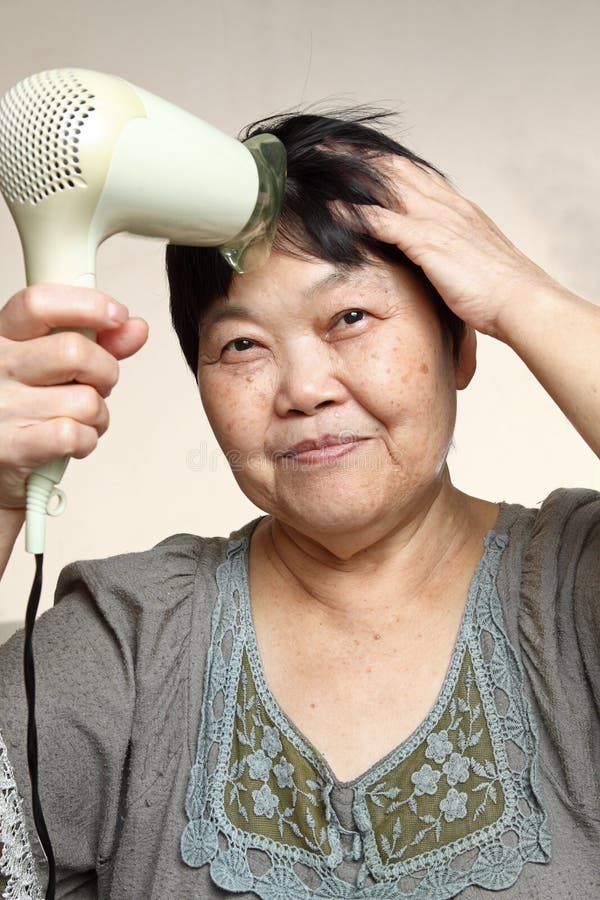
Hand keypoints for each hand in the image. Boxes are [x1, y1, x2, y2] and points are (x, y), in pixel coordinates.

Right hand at [0, 285, 147, 509]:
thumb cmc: (25, 413)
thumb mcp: (53, 369)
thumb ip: (96, 344)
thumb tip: (135, 328)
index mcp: (3, 337)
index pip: (39, 303)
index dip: (86, 304)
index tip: (116, 315)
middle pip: (74, 351)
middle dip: (105, 372)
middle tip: (98, 386)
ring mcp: (1, 407)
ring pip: (85, 400)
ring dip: (98, 416)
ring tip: (79, 421)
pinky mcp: (11, 447)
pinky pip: (74, 434)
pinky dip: (87, 441)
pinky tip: (72, 442)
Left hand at [351, 156, 562, 339]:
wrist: (521, 299)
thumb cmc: (501, 289)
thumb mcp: (475, 258)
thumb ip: (455, 248)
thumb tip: (441, 255)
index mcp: (458, 208)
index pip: (418, 174)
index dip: (389, 161)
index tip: (364, 153)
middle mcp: (446, 207)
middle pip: (398, 169)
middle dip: (364, 155)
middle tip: (332, 143)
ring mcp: (437, 222)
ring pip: (389, 185)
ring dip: (354, 172)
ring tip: (324, 161)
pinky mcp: (428, 243)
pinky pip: (384, 221)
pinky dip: (358, 213)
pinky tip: (334, 208)